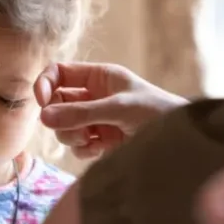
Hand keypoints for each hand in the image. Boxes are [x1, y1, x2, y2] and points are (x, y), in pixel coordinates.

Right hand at [34, 62, 186, 158]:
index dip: (46, 84)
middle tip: (70, 126)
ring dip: (70, 135)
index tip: (41, 101)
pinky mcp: (101, 142)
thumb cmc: (158, 113)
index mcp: (99, 77)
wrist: (182, 143)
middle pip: (57, 103)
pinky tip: (99, 149)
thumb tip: (43, 117)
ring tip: (90, 139)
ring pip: (63, 127)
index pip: (60, 73)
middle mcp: (94, 96)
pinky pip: (76, 146)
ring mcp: (96, 120)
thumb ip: (81, 113)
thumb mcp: (118, 108)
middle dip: (59, 116)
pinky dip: (82, 149)